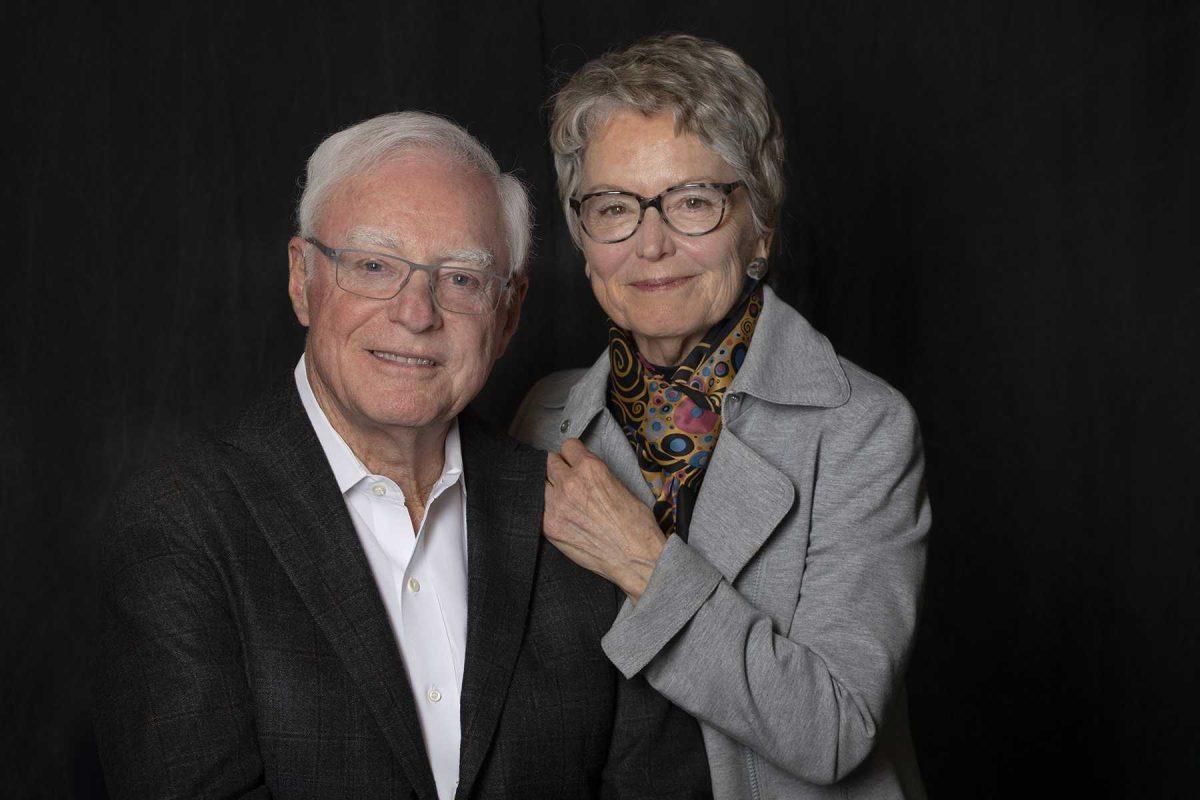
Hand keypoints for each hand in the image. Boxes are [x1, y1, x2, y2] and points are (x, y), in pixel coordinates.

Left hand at [544, 439, 666, 601]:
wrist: (634, 559)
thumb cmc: (636, 526)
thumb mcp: (621, 486)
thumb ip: (597, 474)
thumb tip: (584, 470)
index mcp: (591, 469)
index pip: (568, 446)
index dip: (572, 454)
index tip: (573, 460)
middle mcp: (570, 483)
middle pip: (549, 462)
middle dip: (558, 468)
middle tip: (566, 479)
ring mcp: (556, 505)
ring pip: (540, 484)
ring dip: (550, 488)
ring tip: (562, 500)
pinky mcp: (549, 526)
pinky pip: (539, 508)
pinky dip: (547, 509)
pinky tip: (560, 516)